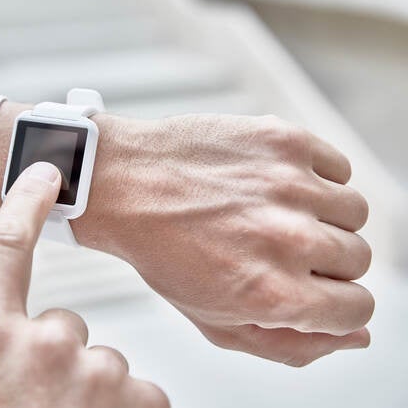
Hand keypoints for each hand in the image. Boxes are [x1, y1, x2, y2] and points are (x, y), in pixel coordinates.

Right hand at [0, 162, 168, 407]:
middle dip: (59, 356)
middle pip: (66, 324)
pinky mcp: (139, 400)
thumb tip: (26, 334)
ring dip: (91, 392)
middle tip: (39, 401)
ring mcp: (94, 373)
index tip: (45, 174)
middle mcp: (43, 346)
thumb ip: (0, 347)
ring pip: (104, 363)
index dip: (26, 204)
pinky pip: (143, 393)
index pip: (5, 247)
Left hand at [72, 113, 373, 366]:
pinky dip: (316, 177)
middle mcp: (289, 240)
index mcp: (274, 294)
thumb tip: (357, 338)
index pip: (357, 310)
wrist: (126, 185)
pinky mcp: (285, 142)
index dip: (336, 304)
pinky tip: (273, 183)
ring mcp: (290, 185)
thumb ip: (290, 344)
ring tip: (273, 213)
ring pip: (354, 211)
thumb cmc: (164, 253)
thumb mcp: (215, 321)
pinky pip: (337, 168)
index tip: (316, 290)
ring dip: (322, 217)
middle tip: (277, 246)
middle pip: (359, 258)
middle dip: (324, 261)